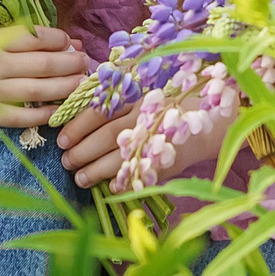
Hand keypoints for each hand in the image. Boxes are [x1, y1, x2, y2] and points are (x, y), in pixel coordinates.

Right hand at [0, 26, 91, 128]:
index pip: (36, 37)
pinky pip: (24, 115)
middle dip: (71, 63)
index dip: (60, 40)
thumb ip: (20, 39)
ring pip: (40, 89)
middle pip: (44, 64)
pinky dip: (45, 113)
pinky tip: (60, 110)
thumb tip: (66, 40)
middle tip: (86, 63)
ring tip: (81, 83)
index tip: (71, 43)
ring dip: (67, 86)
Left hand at [59, 94, 235, 189]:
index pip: (101, 110)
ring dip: (96, 170)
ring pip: (121, 157)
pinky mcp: (168, 160)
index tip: (61, 138)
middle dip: (82, 150)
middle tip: (66, 160)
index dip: (78, 125)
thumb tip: (76, 101)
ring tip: (79, 178)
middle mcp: (148, 115)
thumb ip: (116, 93)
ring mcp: (160, 139)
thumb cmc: (169, 102)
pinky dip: (123, 182)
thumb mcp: (143, 88)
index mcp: (138, 94)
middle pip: (107, 135)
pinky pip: (141, 174)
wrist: (212, 120)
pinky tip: (109, 187)